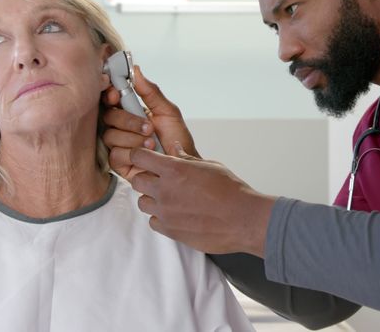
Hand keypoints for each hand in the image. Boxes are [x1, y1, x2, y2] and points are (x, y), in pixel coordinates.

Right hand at [100, 66, 198, 180]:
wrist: (182, 165)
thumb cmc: (176, 139)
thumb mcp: (168, 111)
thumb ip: (150, 92)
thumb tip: (136, 69)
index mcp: (131, 111)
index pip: (111, 99)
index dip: (109, 94)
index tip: (115, 94)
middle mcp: (121, 127)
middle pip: (108, 116)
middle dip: (128, 121)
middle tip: (148, 127)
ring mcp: (118, 144)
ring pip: (110, 135)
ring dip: (134, 139)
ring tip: (152, 143)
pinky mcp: (118, 163)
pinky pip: (114, 154)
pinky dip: (131, 153)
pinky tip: (145, 155)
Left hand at [130, 144, 275, 256]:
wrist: (243, 219)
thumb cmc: (231, 190)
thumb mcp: (210, 166)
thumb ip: (187, 158)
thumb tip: (175, 150)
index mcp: (174, 170)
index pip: (138, 157)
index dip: (140, 156)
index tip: (146, 158)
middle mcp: (165, 190)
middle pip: (136, 181)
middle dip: (146, 177)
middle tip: (161, 179)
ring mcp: (165, 212)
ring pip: (143, 202)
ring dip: (153, 198)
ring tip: (172, 198)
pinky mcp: (170, 230)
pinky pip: (153, 221)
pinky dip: (161, 217)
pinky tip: (176, 214)